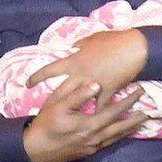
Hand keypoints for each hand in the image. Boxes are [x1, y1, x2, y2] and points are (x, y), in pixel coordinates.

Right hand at [22, 79, 149, 161]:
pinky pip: (108, 144)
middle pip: (120, 127)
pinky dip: (118, 137)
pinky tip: (122, 134)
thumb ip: (77, 95)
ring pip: (116, 137)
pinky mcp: (88, 152)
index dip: (129, 101)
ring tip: (141, 122)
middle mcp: (94, 138)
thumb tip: (97, 85)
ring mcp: (92, 147)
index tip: (139, 92)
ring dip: (129, 129)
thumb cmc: (45, 124)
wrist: (33, 149)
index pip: (114, 111)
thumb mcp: (57, 105)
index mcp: (89, 124)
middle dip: (135, 118)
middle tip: (149, 111)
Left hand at [27, 29, 148, 109]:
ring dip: (72, 111)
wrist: (134, 48)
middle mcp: (80, 75)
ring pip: (78, 102)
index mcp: (74, 60)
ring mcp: (93, 84)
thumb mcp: (93, 39)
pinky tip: (94, 123)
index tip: (28, 83)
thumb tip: (74, 47)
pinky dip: (97, 113)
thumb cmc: (113, 40)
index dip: (37, 77)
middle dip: (50, 102)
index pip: (50, 70)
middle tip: (43, 112)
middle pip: (60, 91)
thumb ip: (81, 45)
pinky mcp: (107, 91)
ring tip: (64, 121)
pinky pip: (100, 105)